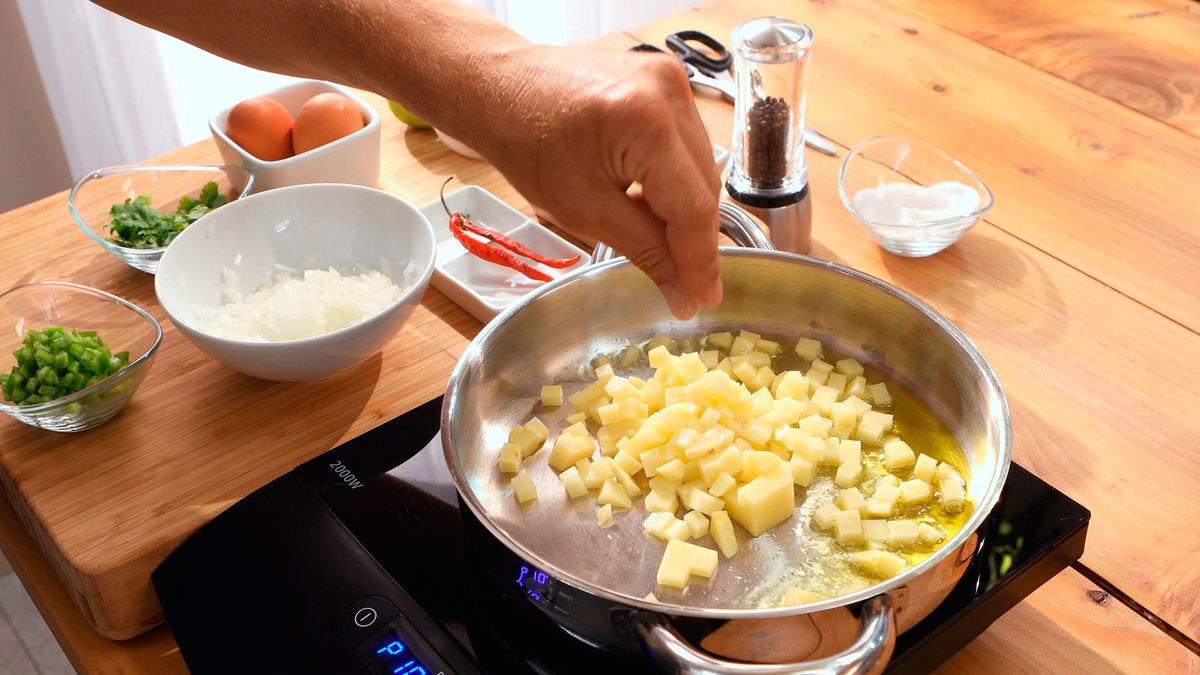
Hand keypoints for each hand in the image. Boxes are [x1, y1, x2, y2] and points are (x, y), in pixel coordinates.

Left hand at [459, 45, 722, 318]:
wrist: (502, 87)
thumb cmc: (528, 144)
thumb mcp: (584, 210)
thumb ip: (645, 251)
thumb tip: (685, 295)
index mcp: (647, 123)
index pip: (693, 207)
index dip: (701, 260)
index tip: (707, 299)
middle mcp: (670, 92)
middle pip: (705, 185)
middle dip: (695, 237)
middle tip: (684, 282)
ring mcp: (672, 79)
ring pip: (703, 165)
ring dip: (687, 207)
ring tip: (658, 235)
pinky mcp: (668, 77)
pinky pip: (688, 143)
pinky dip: (677, 177)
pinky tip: (650, 198)